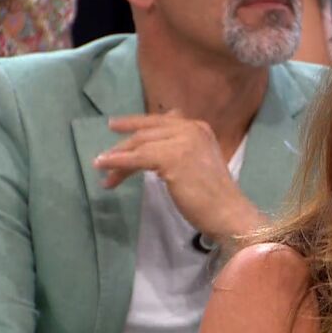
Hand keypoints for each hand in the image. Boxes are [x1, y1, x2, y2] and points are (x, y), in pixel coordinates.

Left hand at [92, 111, 265, 241]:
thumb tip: (153, 142)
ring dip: (117, 158)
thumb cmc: (213, 194)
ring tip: (103, 170)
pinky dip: (117, 162)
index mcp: (198, 128)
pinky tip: (103, 166)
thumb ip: (180, 147)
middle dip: (123, 146)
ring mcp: (182, 142)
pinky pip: (136, 158)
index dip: (134, 122)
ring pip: (139, 145)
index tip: (115, 125)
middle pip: (146, 133)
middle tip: (105, 159)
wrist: (228, 212)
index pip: (160, 121)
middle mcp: (191, 129)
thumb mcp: (198, 161)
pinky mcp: (171, 159)